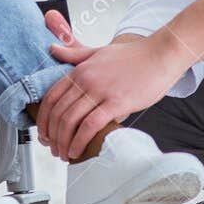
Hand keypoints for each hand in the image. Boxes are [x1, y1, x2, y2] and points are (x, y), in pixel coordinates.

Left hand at [37, 28, 184, 161]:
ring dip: (63, 142)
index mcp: (79, 70)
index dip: (43, 120)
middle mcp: (86, 80)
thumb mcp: (98, 51)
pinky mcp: (117, 103)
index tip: (44, 134)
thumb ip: (74, 53)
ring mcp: (100, 91)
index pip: (51, 98)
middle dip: (52, 136)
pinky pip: (91, 125)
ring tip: (65, 155)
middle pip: (58, 113)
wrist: (160, 55)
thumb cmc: (133, 56)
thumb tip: (52, 48)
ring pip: (70, 121)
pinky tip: (78, 151)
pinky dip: (80, 141)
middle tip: (54, 149)